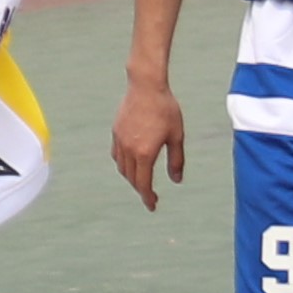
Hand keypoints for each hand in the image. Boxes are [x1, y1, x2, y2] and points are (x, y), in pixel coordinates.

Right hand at [109, 70, 184, 208]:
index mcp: (145, 153)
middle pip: (131, 178)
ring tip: (142, 179)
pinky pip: (116, 155)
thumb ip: (176, 160)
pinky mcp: (116, 131)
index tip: (152, 206)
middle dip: (140, 189)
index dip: (147, 197)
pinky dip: (123, 164)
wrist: (146, 86)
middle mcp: (129, 149)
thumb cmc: (166, 109)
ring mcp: (120, 140)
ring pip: (122, 168)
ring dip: (131, 177)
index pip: (143, 183)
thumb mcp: (176, 136)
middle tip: (150, 195)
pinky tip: (131, 162)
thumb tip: (176, 180)